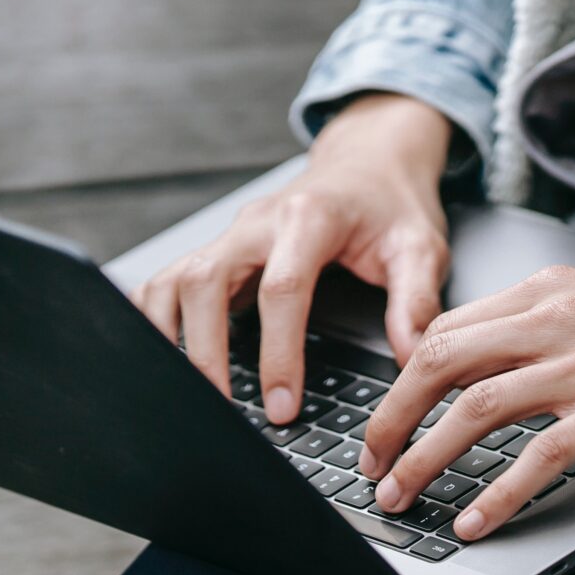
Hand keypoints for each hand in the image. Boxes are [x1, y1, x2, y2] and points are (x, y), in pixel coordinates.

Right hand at [134, 93, 452, 423]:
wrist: (367, 165)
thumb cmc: (390, 206)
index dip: (278, 352)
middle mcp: (257, 223)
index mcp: (309, 218)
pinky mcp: (217, 250)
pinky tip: (161, 358)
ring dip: (170, 338)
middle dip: (205, 350)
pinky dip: (154, 320)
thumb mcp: (419, 247)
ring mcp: (230, 236)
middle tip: (222, 409)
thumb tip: (410, 358)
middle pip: (207, 281)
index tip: (282, 405)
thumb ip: (416, 301)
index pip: (282, 288)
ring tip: (182, 393)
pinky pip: (168, 281)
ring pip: (176, 280)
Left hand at [357, 226, 574, 539]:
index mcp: (553, 291)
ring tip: (399, 497)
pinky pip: (537, 457)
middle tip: (369, 462)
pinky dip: (496, 494)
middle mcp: (557, 320)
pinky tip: (475, 521)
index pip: (450, 328)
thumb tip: (506, 359)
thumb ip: (557, 324)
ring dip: (423, 458)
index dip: (404, 377)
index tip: (387, 416)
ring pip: (472, 408)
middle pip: (439, 361)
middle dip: (389, 417)